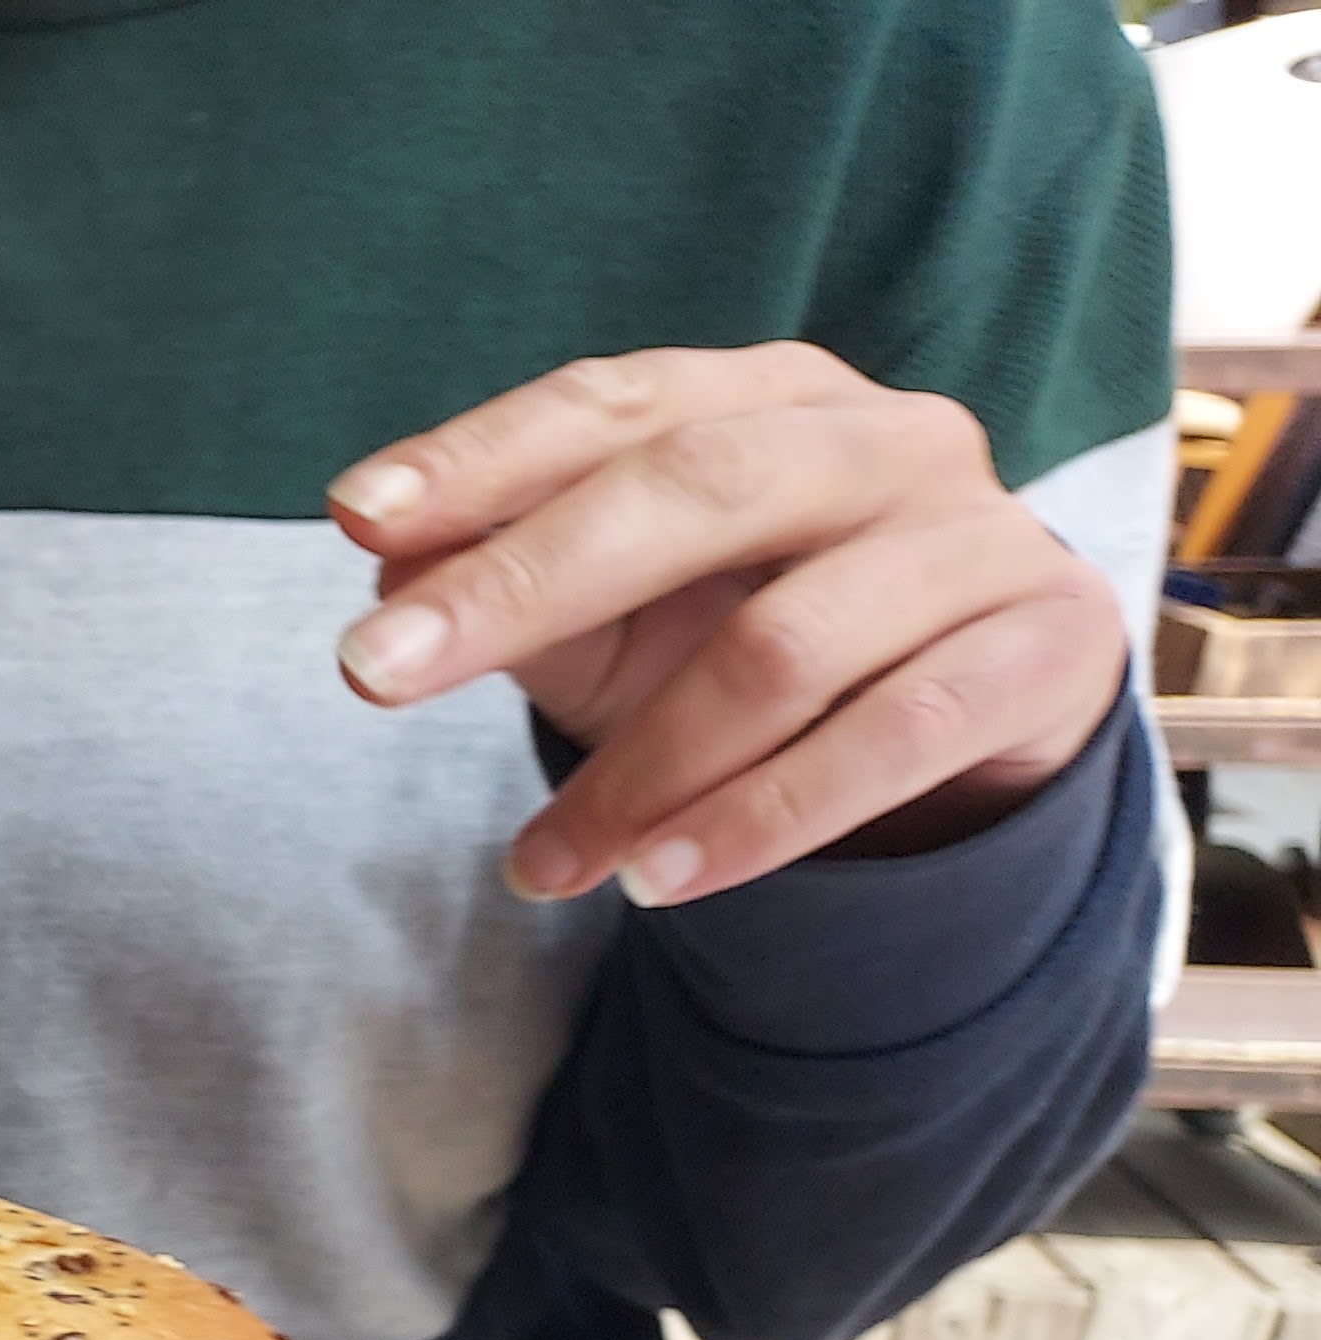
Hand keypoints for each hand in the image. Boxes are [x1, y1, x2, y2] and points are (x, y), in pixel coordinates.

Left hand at [325, 344, 1127, 908]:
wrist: (977, 712)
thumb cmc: (764, 637)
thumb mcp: (626, 613)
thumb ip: (517, 582)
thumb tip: (385, 569)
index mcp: (772, 396)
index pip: (614, 404)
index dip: (483, 456)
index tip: (356, 516)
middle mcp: (885, 440)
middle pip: (695, 488)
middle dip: (519, 585)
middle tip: (372, 674)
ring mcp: (977, 538)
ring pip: (782, 646)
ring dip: (637, 773)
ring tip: (537, 866)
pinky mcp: (1042, 648)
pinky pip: (886, 740)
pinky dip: (758, 822)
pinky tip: (656, 885)